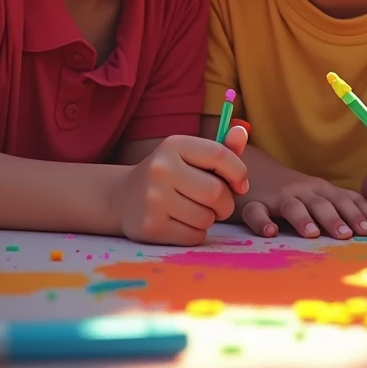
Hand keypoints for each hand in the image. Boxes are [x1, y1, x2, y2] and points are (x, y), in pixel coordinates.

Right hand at [110, 129, 248, 245]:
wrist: (124, 197)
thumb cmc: (171, 174)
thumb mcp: (191, 155)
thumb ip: (222, 148)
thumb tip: (242, 131)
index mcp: (174, 145)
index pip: (220, 155)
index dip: (239, 172)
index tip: (240, 184)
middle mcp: (161, 168)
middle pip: (216, 192)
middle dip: (226, 203)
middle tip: (219, 204)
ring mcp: (153, 198)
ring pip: (206, 218)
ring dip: (210, 219)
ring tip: (195, 211)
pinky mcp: (151, 227)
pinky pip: (194, 236)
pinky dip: (196, 233)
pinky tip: (182, 223)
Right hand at [239, 171, 366, 240]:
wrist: (251, 168)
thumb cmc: (291, 191)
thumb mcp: (317, 194)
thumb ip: (339, 206)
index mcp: (320, 188)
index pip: (345, 199)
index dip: (361, 213)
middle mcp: (302, 190)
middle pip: (322, 203)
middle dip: (336, 218)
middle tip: (347, 235)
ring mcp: (277, 197)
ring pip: (292, 206)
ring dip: (303, 219)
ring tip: (312, 234)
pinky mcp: (253, 204)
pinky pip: (257, 212)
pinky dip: (262, 222)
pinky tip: (270, 232)